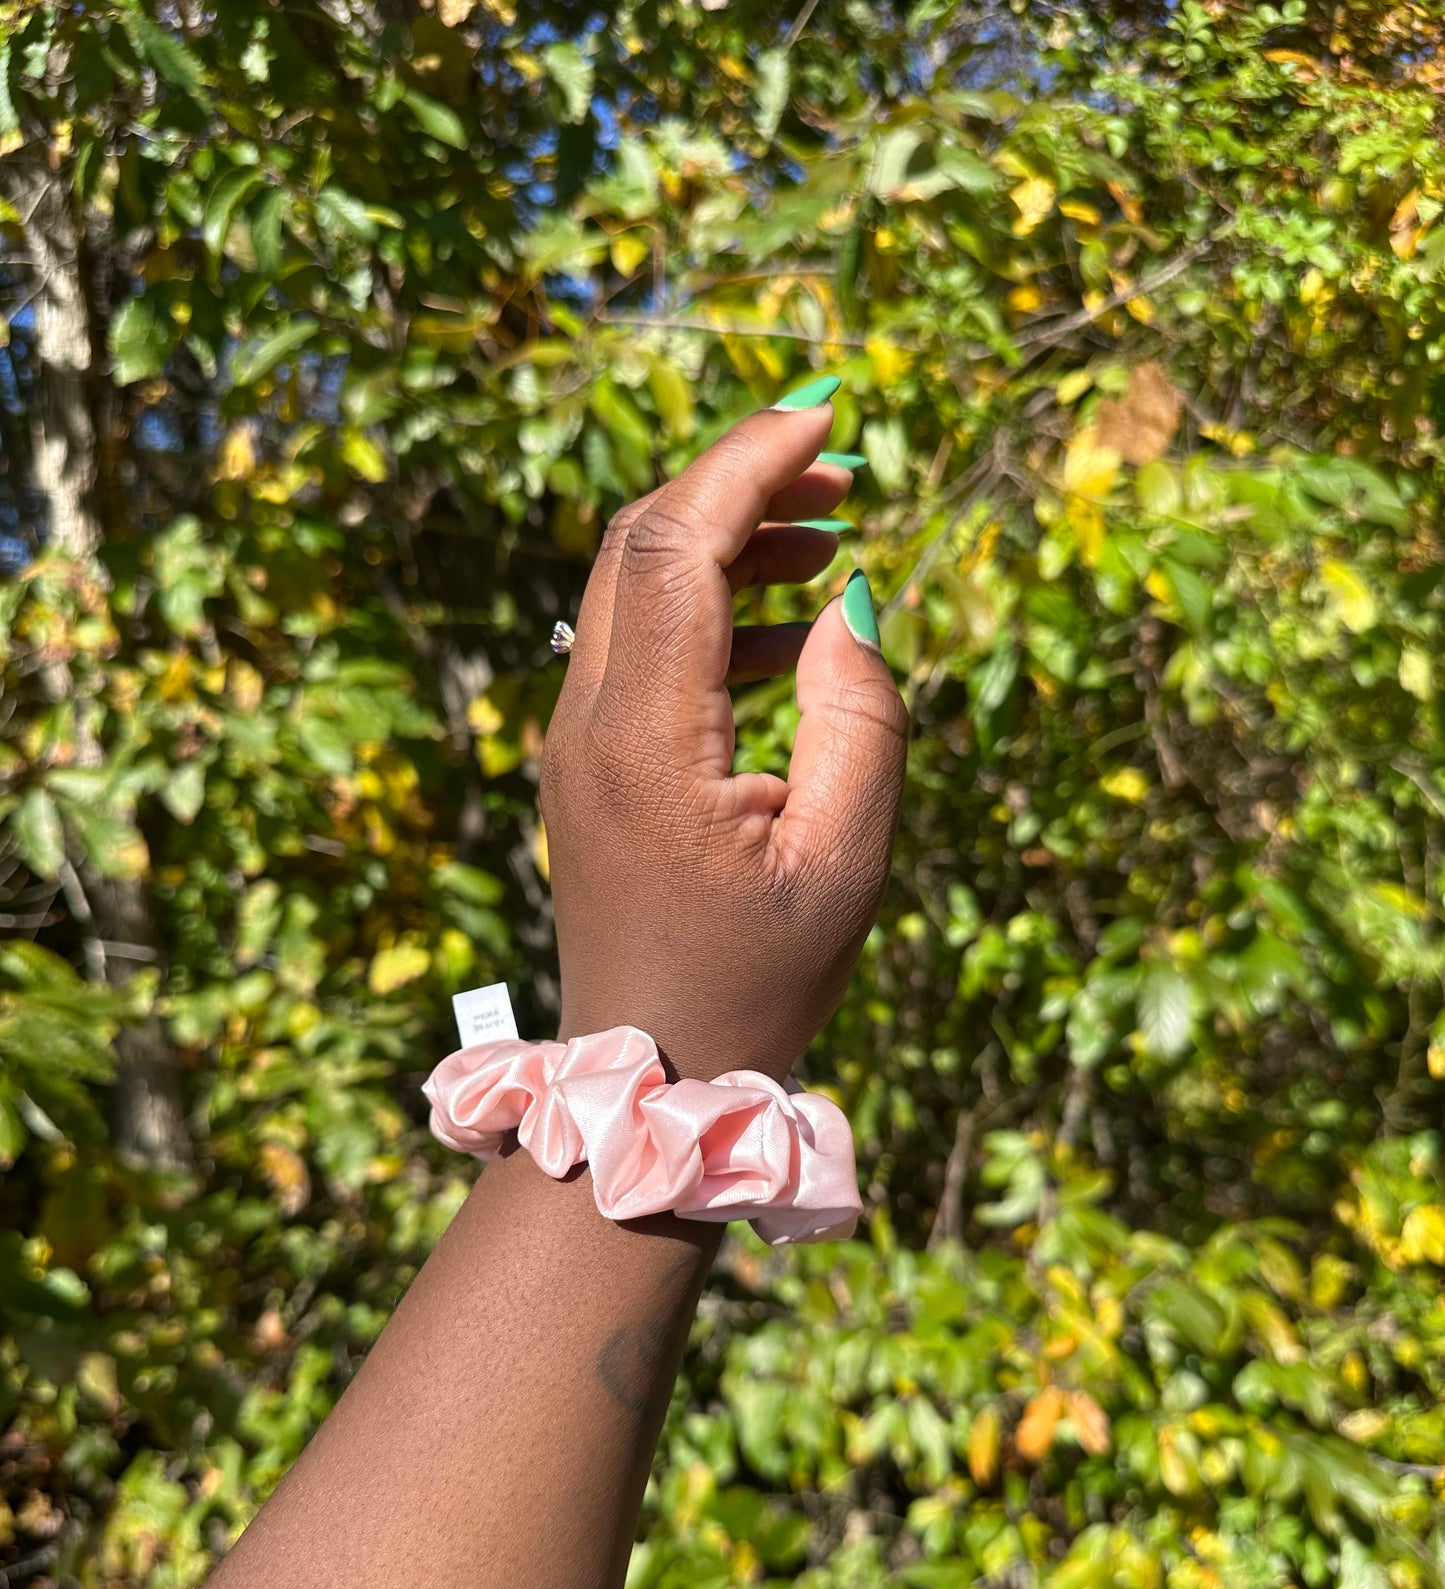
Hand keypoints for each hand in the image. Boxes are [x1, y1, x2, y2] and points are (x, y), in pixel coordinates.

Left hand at [541, 392, 908, 1082]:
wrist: (651, 1068)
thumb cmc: (758, 979)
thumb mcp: (844, 854)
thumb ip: (857, 712)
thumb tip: (849, 597)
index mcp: (645, 739)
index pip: (677, 542)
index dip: (751, 459)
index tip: (828, 415)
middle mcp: (587, 723)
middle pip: (641, 543)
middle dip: (740, 484)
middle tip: (844, 476)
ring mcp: (575, 740)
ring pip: (634, 586)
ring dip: (726, 543)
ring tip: (832, 544)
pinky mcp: (586, 762)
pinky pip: (637, 646)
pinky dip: (707, 608)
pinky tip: (787, 631)